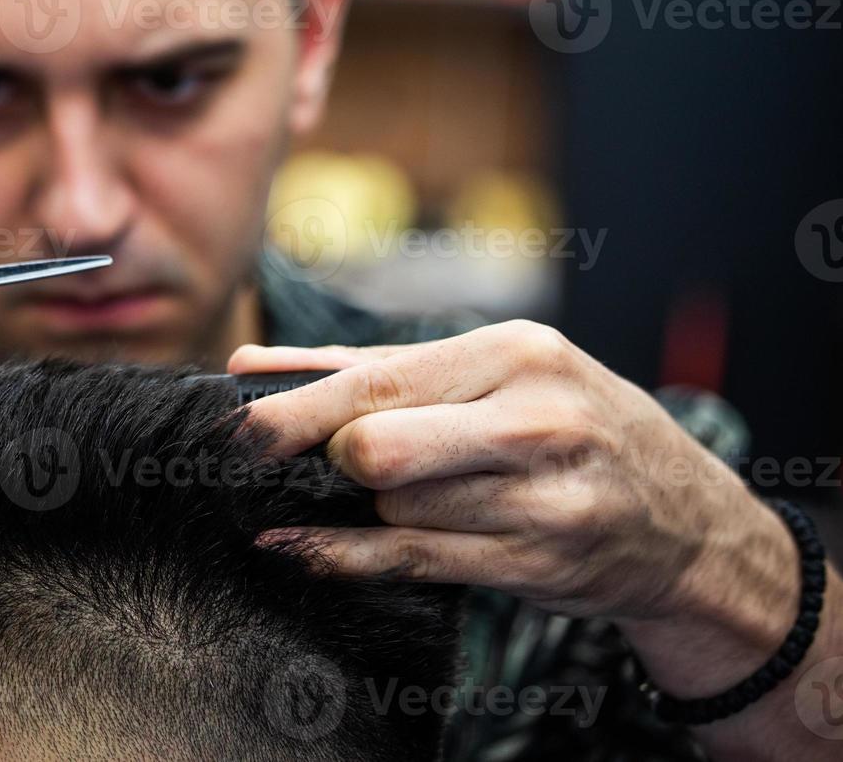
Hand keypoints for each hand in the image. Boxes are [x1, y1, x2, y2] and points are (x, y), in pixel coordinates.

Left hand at [234, 322, 842, 753]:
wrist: (685, 521)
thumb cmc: (565, 427)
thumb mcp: (491, 374)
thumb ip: (365, 369)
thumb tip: (247, 368)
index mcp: (517, 353)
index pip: (378, 382)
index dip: (293, 411)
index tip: (231, 426)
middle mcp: (536, 421)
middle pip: (378, 448)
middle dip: (329, 460)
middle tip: (311, 462)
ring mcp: (545, 499)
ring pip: (395, 509)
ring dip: (365, 506)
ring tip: (382, 494)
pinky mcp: (538, 563)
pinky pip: (412, 561)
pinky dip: (342, 555)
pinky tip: (297, 544)